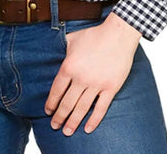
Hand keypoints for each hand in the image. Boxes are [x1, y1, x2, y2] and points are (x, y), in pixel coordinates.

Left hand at [45, 12, 141, 135]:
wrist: (118, 34)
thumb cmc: (95, 34)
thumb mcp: (73, 38)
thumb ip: (62, 47)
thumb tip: (54, 50)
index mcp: (69, 66)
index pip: (56, 90)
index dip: (51, 103)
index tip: (48, 111)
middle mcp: (80, 78)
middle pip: (67, 103)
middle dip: (59, 117)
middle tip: (55, 126)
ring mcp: (96, 84)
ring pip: (81, 108)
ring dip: (73, 122)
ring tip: (67, 131)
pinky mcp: (110, 88)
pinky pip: (101, 108)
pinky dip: (94, 120)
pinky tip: (87, 129)